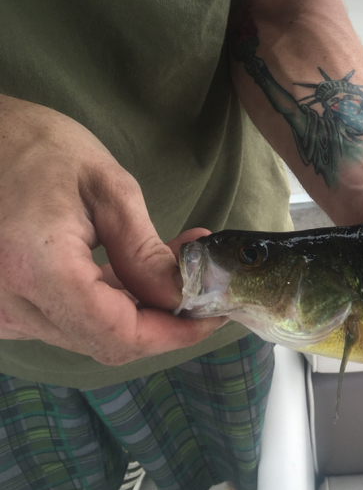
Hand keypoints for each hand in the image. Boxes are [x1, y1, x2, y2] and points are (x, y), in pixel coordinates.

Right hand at [0, 96, 222, 364]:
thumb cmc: (37, 147)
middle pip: (106, 341)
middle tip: (203, 283)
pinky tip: (135, 270)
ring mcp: (0, 311)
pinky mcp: (2, 307)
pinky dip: (109, 303)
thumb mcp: (107, 189)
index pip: (118, 334)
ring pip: (90, 334)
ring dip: (140, 309)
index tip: (213, 315)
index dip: (174, 333)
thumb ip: (145, 252)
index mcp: (36, 269)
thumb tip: (182, 297)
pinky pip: (67, 320)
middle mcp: (9, 304)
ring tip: (175, 264)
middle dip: (164, 319)